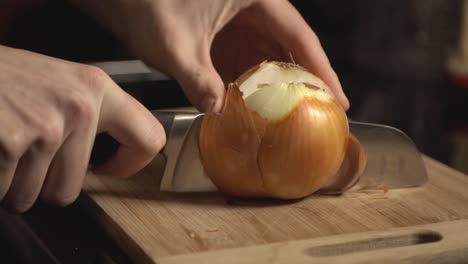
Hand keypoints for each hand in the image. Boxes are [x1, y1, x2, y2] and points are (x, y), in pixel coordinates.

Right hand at [0, 45, 164, 212]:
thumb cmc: (5, 78)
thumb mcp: (60, 84)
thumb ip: (89, 116)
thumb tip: (114, 156)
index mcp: (97, 89)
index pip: (149, 138)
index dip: (131, 164)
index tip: (111, 167)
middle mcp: (78, 108)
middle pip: (70, 190)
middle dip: (40, 184)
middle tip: (24, 153)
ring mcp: (45, 127)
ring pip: (32, 197)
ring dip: (12, 184)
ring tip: (5, 146)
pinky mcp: (11, 143)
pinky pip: (4, 193)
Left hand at [73, 0, 348, 111]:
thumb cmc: (144, 1)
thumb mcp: (174, 44)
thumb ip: (197, 80)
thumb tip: (217, 111)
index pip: (300, 37)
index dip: (322, 70)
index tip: (338, 97)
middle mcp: (252, 5)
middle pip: (290, 46)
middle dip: (303, 81)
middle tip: (319, 113)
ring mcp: (237, 17)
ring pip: (268, 53)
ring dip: (276, 84)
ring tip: (289, 114)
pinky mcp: (222, 30)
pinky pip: (245, 57)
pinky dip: (250, 81)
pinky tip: (252, 103)